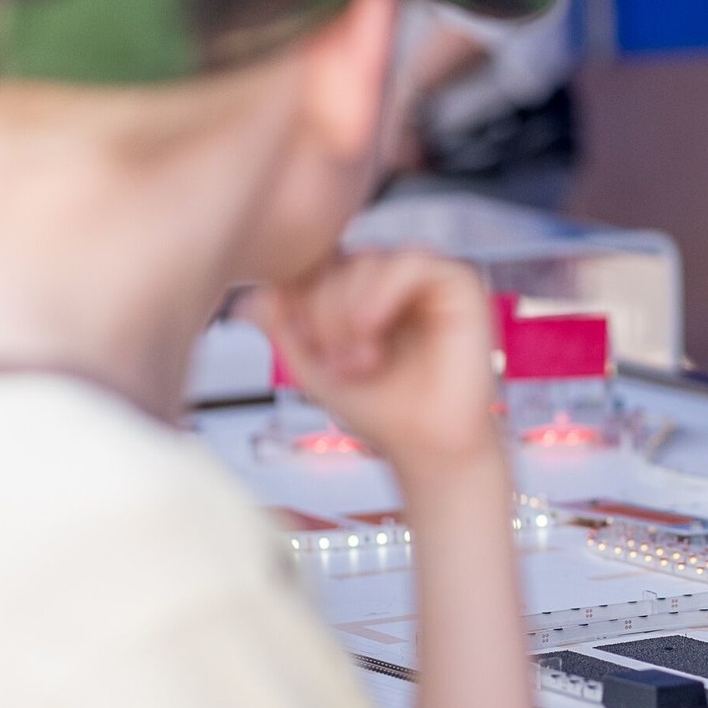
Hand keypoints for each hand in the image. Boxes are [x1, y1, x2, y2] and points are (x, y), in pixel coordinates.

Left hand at [251, 250, 499, 471]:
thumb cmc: (383, 410)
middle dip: (324, 312)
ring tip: (360, 359)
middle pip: (340, 259)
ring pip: (370, 258)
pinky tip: (373, 330)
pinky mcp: (459, 285)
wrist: (428, 448)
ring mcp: (427, 279)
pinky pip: (412, 262)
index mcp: (363, 291)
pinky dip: (383, 292)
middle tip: (338, 364)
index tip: (307, 349)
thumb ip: (283, 328)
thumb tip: (248, 298)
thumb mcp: (314, 366)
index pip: (318, 264)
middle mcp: (394, 279)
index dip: (301, 299)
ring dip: (350, 308)